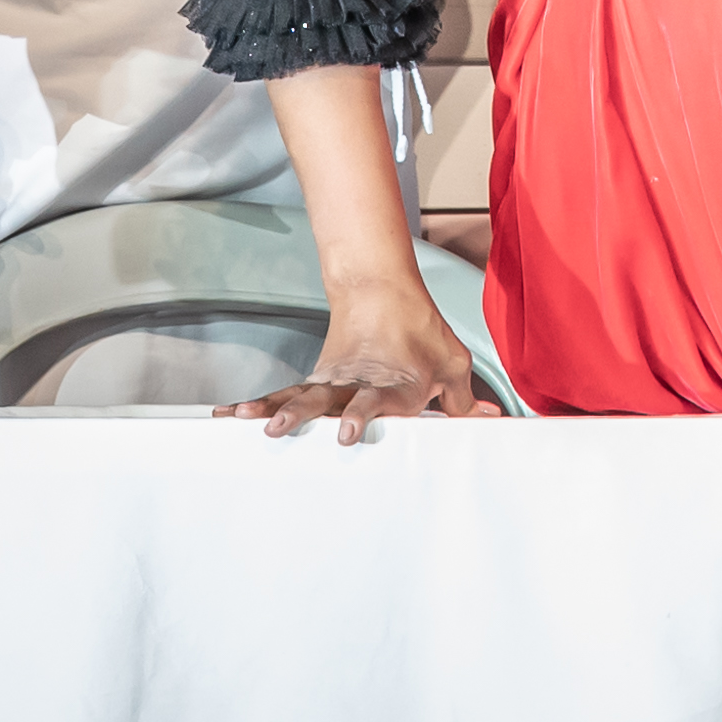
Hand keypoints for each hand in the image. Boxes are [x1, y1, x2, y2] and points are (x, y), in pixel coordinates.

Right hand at [233, 283, 500, 442]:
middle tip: (281, 431)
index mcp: (394, 383)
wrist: (382, 289)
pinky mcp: (317, 379)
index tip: (347, 432)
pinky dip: (259, 404)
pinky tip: (229, 417)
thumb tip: (491, 423)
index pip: (376, 401)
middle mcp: (357, 383)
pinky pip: (285, 394)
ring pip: (301, 398)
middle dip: (306, 417)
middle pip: (327, 401)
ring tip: (254, 427)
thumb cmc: (421, 333)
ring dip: (277, 412)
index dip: (361, 416)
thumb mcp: (452, 364)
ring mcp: (333, 381)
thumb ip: (464, 400)